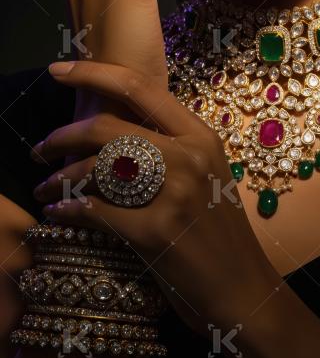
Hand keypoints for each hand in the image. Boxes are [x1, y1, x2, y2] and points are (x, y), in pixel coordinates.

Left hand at [30, 61, 281, 337]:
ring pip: (97, 168)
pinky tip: (59, 211)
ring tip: (45, 187)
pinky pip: (96, 211)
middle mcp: (188, 157)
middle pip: (107, 128)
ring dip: (60, 177)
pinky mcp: (156, 232)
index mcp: (199, 135)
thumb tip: (112, 126)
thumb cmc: (219, 227)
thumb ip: (170, 144)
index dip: (93, 73)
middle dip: (61, 135)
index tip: (58, 71)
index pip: (139, 87)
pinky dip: (69, 210)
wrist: (241, 285)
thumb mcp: (206, 172)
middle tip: (40, 149)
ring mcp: (174, 194)